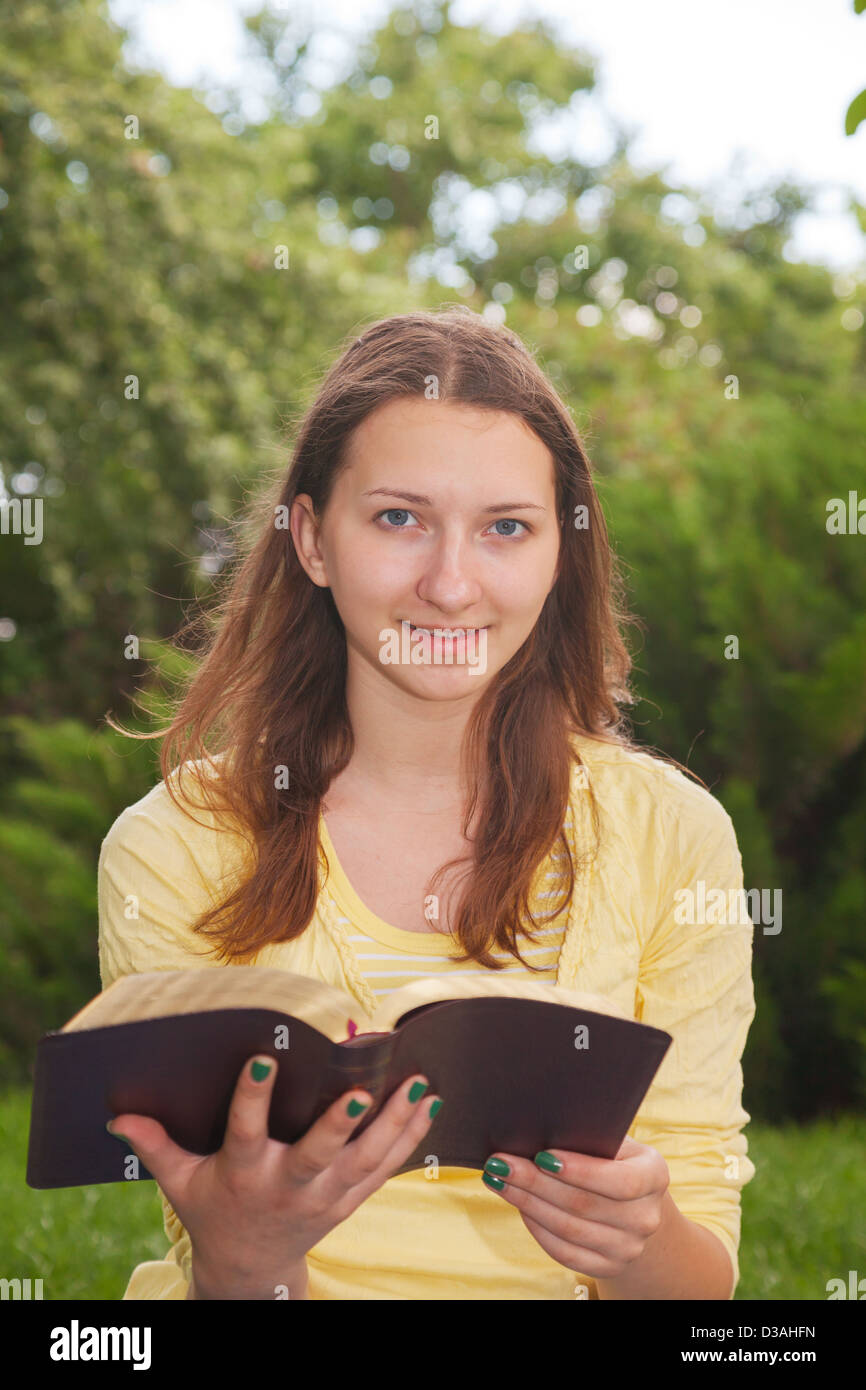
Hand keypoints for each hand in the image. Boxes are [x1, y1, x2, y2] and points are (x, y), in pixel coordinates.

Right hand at [106, 1055, 441, 1298]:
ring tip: (419, 1085)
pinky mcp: (349, 1202)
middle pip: (317, 1155)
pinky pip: (385, 1170)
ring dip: (394, 1123)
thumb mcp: (181, 1183)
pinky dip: (410, 1138)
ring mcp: (324, 1197)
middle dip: (338, 1126)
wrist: (250, 1270)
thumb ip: (157, 1146)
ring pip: (365, 1160)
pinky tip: (429, 1106)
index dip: (252, 1097)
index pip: (246, 1131)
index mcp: (244, 1173)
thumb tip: (119, 1115)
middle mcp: (288, 1186)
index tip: (262, 1061)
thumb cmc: (214, 1211)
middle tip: (358, 1093)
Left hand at [479, 1136, 669, 1279]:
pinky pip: (565, 1252)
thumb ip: (589, 1136)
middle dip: (535, 1182)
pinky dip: (537, 1228)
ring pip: (569, 1229)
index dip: (579, 1170)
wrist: (635, 1207)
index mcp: (654, 1175)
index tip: (540, 1155)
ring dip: (527, 1203)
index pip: (619, 1179)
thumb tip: (540, 1128)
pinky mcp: (608, 1266)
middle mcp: (646, 1216)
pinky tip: (519, 1206)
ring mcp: (629, 1247)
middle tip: (501, 1163)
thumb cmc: (615, 1161)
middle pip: (583, 1204)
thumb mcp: (614, 1142)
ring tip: (499, 1181)